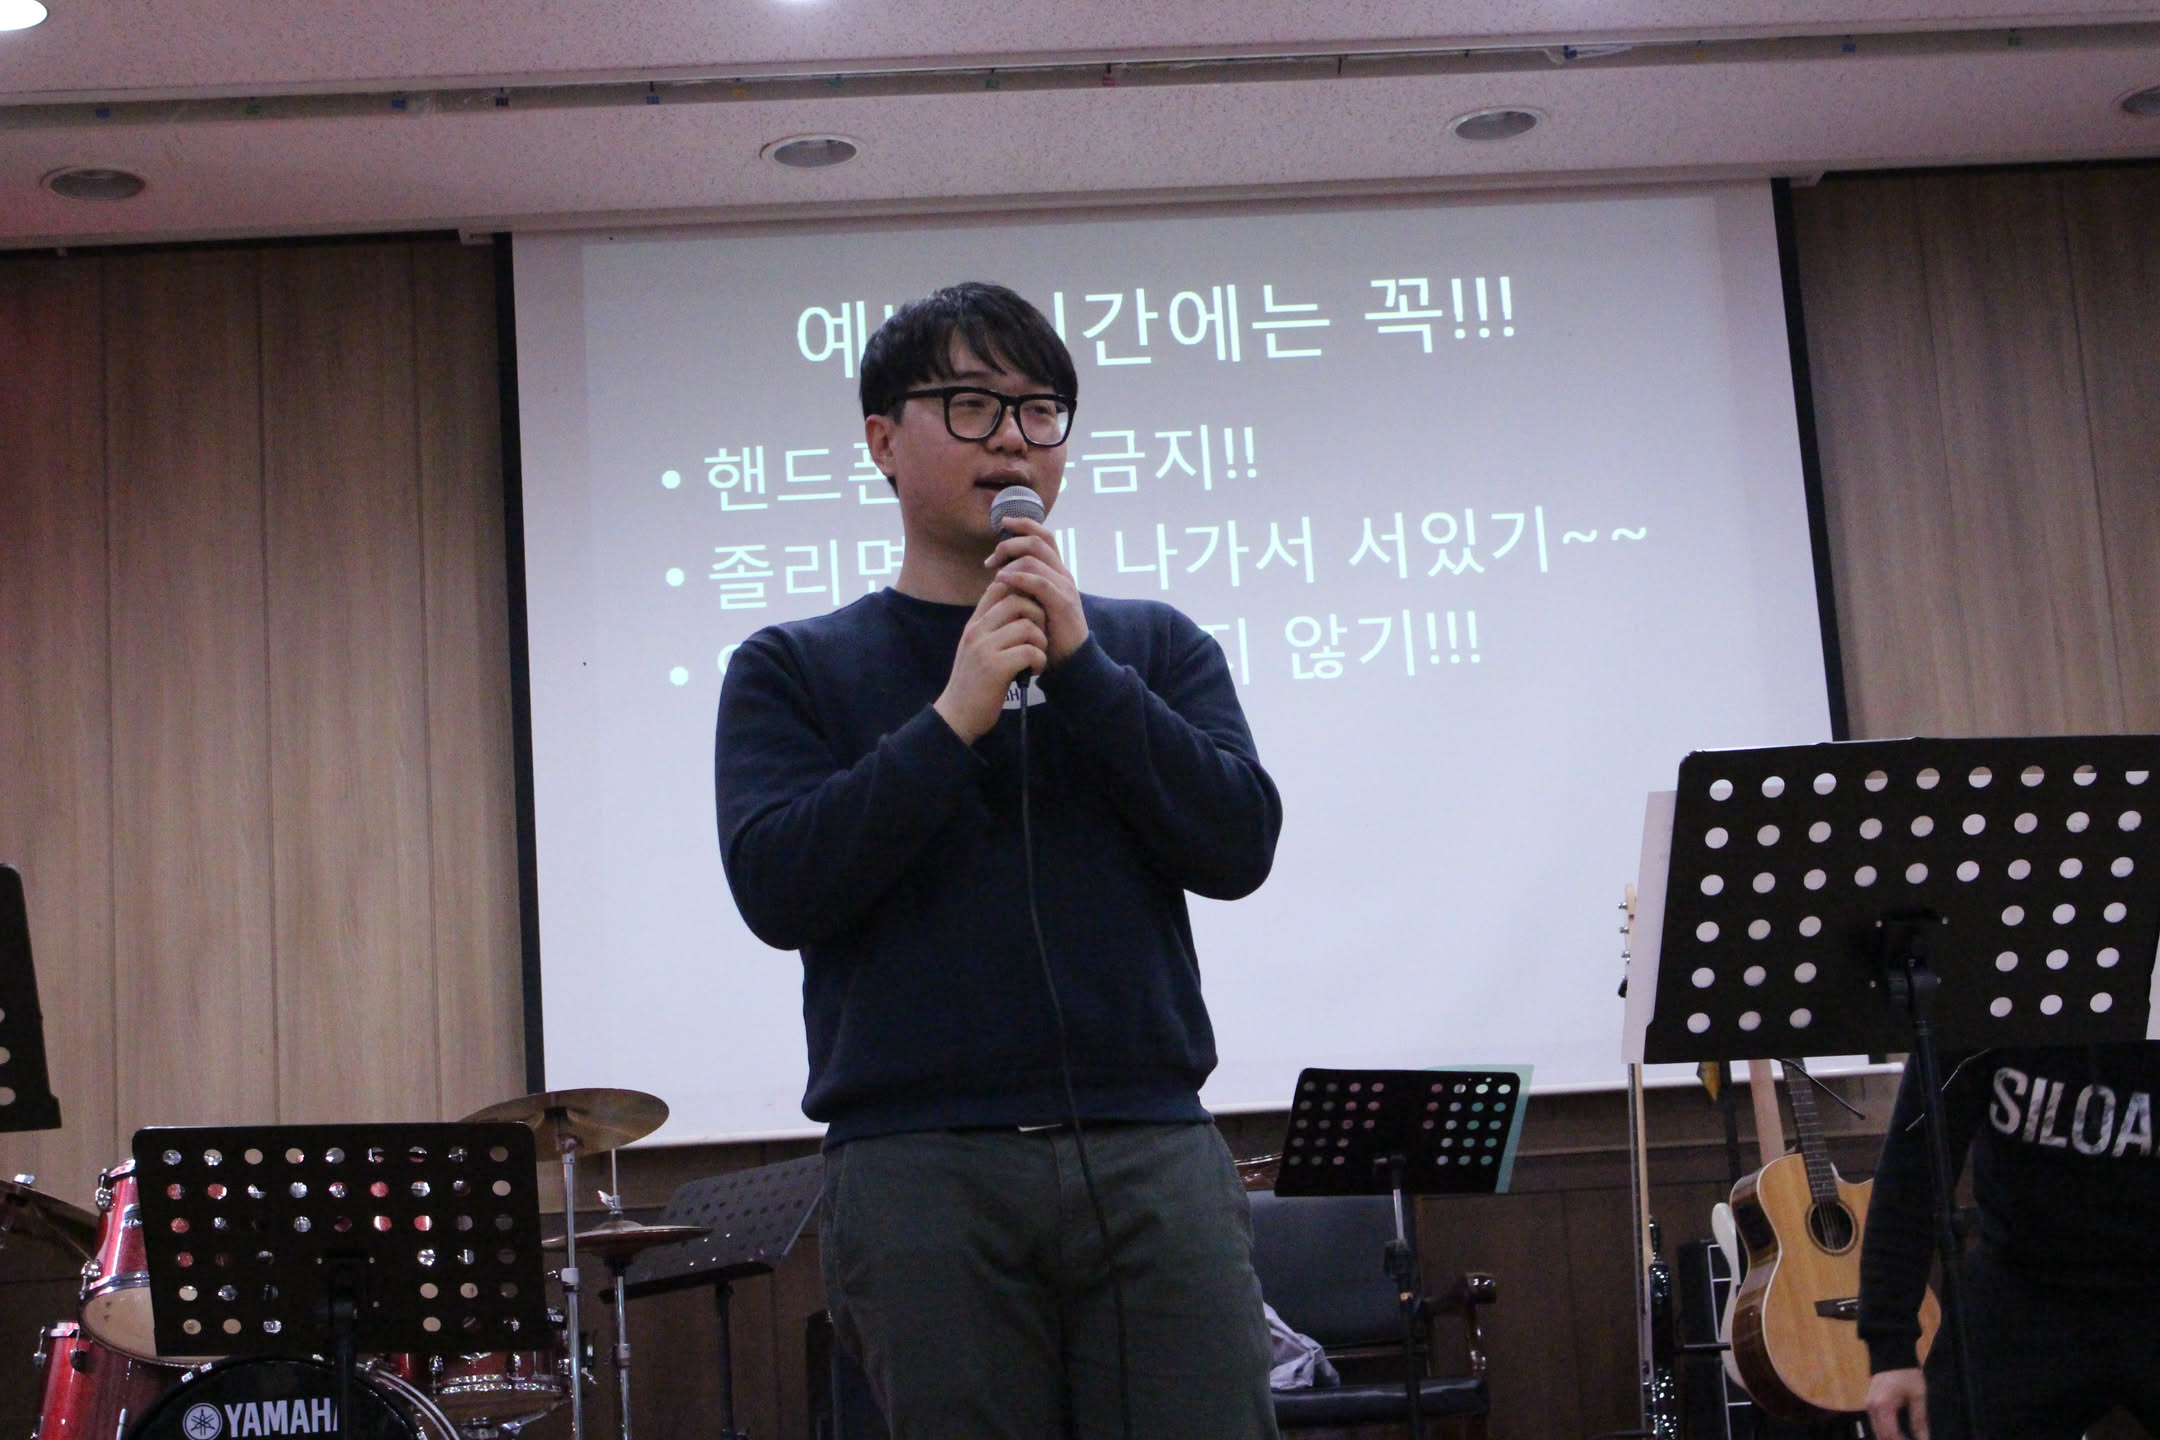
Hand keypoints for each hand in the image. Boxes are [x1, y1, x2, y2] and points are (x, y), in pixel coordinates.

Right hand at [933, 579, 1046, 743]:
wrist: (957, 716)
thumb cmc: (974, 683)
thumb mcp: (976, 649)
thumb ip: (991, 628)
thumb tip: (1015, 605)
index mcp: (974, 624)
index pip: (999, 587)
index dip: (1022, 593)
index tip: (1031, 614)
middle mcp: (976, 631)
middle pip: (1017, 600)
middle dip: (1037, 615)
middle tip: (1038, 637)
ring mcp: (984, 648)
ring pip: (1027, 626)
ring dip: (1041, 642)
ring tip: (1037, 657)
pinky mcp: (995, 668)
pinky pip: (1030, 651)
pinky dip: (1040, 661)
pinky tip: (1034, 671)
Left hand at [982, 516, 1088, 667]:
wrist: (1071, 661)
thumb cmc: (1048, 634)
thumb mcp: (1033, 604)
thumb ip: (1023, 587)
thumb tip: (999, 572)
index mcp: (1057, 572)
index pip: (1044, 536)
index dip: (1024, 524)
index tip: (1002, 523)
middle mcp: (1063, 574)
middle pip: (1038, 540)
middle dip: (1010, 543)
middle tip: (991, 560)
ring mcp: (1065, 587)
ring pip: (1036, 557)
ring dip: (1010, 560)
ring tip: (994, 573)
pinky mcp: (1063, 603)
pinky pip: (1039, 581)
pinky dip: (1018, 577)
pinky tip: (1001, 580)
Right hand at [1866, 1368, 1928, 1439]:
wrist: (1893, 1355)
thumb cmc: (1907, 1374)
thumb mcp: (1918, 1396)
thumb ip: (1919, 1420)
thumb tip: (1923, 1439)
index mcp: (1882, 1406)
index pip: (1890, 1435)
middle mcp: (1871, 1407)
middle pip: (1881, 1436)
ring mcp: (1868, 1404)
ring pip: (1878, 1431)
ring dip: (1891, 1438)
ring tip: (1907, 1438)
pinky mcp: (1870, 1402)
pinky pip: (1876, 1423)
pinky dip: (1887, 1430)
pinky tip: (1900, 1431)